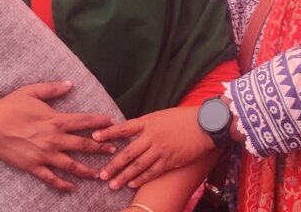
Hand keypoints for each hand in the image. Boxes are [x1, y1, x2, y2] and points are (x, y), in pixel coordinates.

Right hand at [0, 81, 114, 191]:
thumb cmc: (10, 106)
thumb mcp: (31, 91)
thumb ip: (52, 89)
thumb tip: (70, 84)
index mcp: (55, 120)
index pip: (83, 121)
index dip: (99, 122)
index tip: (112, 122)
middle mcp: (53, 139)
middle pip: (83, 145)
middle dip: (100, 148)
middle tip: (113, 150)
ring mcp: (44, 154)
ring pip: (71, 165)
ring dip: (87, 170)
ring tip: (99, 174)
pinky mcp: (34, 166)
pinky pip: (51, 178)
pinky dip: (63, 185)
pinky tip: (71, 188)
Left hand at [94, 106, 212, 189]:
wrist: (205, 125)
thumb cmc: (183, 118)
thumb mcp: (161, 115)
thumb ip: (146, 124)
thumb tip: (131, 130)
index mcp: (148, 121)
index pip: (123, 128)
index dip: (108, 132)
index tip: (94, 137)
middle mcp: (152, 136)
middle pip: (127, 152)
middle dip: (113, 165)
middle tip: (101, 174)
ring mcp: (161, 150)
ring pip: (138, 166)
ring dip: (124, 176)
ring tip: (112, 185)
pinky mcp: (170, 161)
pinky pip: (152, 172)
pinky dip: (141, 179)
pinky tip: (131, 184)